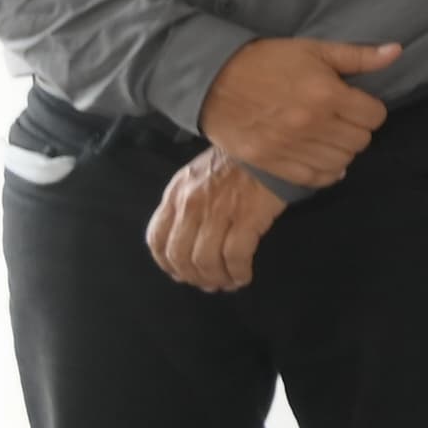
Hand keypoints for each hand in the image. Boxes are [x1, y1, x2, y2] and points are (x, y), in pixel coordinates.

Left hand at [145, 150, 289, 291]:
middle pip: (180, 256)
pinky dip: (238, 272)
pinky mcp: (247, 217)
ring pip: (205, 260)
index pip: (157, 238)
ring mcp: (218, 211)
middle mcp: (191, 204)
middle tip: (209, 284)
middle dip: (193, 277)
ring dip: (216, 278)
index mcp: (176, 193)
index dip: (167, 264)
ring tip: (228, 283)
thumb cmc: (236, 160)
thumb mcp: (198, 175)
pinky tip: (244, 276)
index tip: (181, 274)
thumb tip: (185, 238)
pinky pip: (235, 256)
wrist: (270, 142)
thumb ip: (185, 202)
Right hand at [199, 37, 399, 187]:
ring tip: (330, 136)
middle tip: (343, 120)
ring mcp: (290, 147)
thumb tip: (396, 52)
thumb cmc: (266, 61)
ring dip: (341, 150)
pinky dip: (324, 171)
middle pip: (361, 141)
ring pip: (341, 161)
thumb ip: (357, 56)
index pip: (375, 116)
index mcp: (326, 94)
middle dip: (357, 129)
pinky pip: (314, 179)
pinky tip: (320, 157)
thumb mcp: (313, 50)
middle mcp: (311, 124)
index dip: (370, 109)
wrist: (213, 79)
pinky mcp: (271, 162)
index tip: (358, 104)